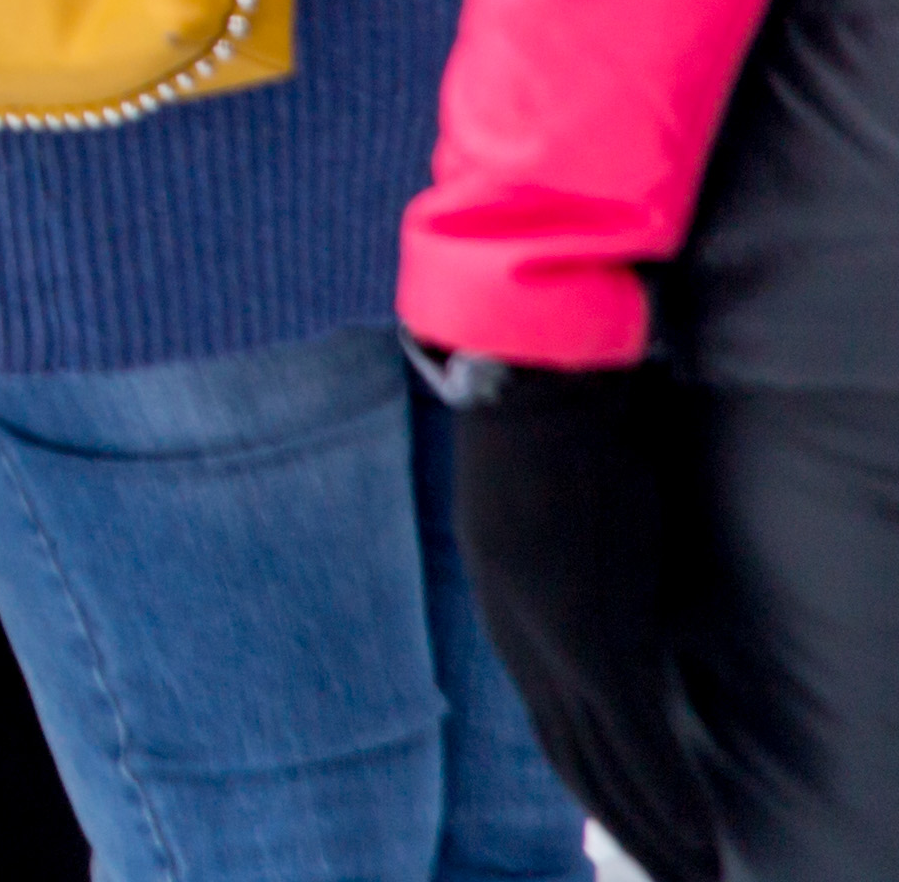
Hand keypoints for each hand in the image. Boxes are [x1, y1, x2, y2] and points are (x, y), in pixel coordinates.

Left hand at [448, 361, 722, 880]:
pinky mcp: (591, 636)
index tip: (627, 823)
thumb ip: (587, 566)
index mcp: (510, 609)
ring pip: (602, 764)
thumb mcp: (557, 512)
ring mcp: (552, 641)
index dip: (593, 777)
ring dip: (652, 828)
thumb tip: (632, 590)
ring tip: (695, 876)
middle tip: (673, 874)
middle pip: (573, 758)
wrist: (532, 377)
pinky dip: (665, 796)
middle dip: (623, 823)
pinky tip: (697, 840)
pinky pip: (632, 739)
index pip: (553, 720)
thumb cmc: (556, 421)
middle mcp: (521, 637)